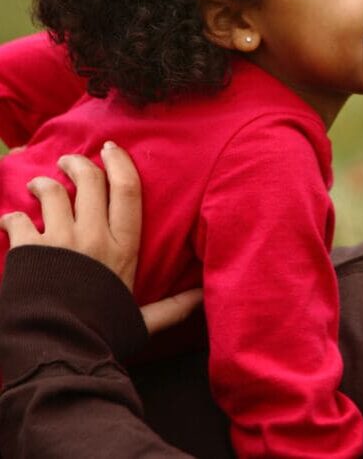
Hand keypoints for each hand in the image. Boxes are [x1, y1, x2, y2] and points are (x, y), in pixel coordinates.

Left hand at [0, 142, 201, 333]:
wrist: (60, 352)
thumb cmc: (103, 337)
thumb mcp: (143, 321)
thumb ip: (174, 307)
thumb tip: (203, 298)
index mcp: (125, 248)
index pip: (128, 191)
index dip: (120, 163)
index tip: (111, 150)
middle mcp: (95, 238)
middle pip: (90, 182)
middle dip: (77, 164)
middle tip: (68, 161)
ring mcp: (61, 242)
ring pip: (53, 192)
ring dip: (42, 184)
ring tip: (37, 186)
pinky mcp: (29, 251)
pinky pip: (18, 219)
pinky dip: (11, 218)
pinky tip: (10, 223)